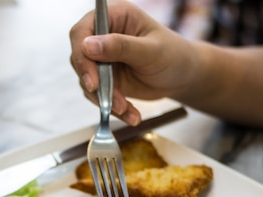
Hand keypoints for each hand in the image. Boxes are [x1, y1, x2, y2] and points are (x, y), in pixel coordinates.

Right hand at [69, 1, 193, 125]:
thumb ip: (120, 46)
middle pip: (80, 58)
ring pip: (87, 81)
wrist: (182, 77)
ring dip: (105, 99)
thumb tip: (88, 45)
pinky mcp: (104, 79)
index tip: (92, 79)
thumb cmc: (173, 55)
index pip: (83, 31)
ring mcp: (102, 59)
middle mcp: (103, 36)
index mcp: (114, 17)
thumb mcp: (150, 50)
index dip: (81, 54)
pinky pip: (98, 95)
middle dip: (93, 82)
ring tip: (126, 109)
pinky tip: (130, 114)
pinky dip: (111, 107)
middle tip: (107, 100)